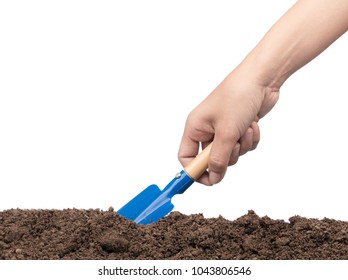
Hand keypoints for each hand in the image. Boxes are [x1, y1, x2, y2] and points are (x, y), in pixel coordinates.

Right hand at [178, 68, 278, 184]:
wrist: (262, 78)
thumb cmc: (237, 96)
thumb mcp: (226, 132)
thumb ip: (218, 159)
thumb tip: (213, 178)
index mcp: (195, 127)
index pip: (186, 157)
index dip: (195, 171)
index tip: (209, 179)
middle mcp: (207, 129)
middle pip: (211, 159)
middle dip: (227, 156)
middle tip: (234, 145)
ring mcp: (223, 129)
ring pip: (230, 154)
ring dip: (241, 146)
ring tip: (245, 128)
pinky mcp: (239, 129)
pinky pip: (243, 146)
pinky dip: (250, 139)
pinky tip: (253, 125)